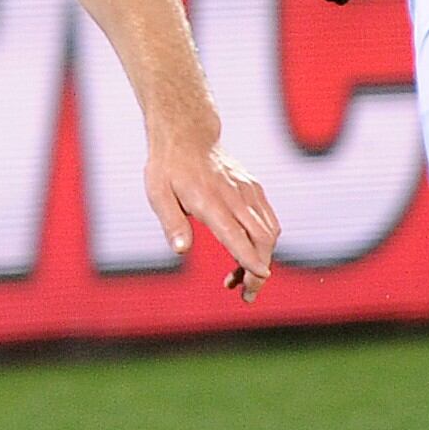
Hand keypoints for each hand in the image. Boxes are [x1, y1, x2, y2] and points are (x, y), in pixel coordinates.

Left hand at [147, 129, 280, 302]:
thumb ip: (172, 223)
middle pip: (262, 238)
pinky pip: (270, 221)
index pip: (235, 233)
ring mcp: (248, 191)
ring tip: (239, 277)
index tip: (261, 277)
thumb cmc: (168, 167)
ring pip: (270, 232)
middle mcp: (235, 196)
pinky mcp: (254, 189)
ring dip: (262, 259)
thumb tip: (181, 251)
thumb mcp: (158, 193)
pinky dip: (265, 243)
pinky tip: (246, 252)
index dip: (250, 257)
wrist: (188, 134)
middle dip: (260, 270)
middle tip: (246, 295)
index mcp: (210, 200)